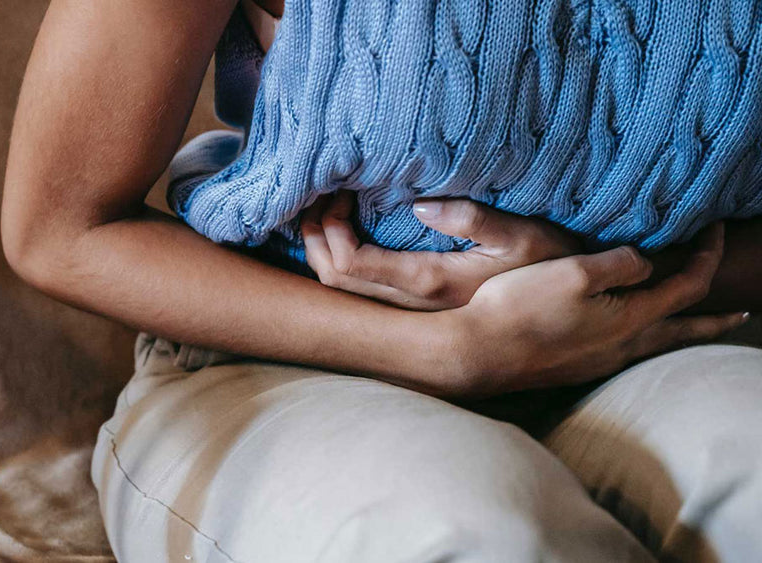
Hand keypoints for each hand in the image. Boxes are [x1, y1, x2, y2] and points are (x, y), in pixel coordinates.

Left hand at [301, 191, 580, 310]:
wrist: (567, 309)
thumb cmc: (551, 265)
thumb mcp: (525, 235)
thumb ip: (475, 220)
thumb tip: (420, 206)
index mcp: (429, 282)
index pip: (351, 264)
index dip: (330, 230)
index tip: (339, 191)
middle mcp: (412, 304)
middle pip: (334, 280)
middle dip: (315, 236)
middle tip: (319, 194)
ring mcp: (412, 309)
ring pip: (342, 289)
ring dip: (323, 248)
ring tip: (325, 208)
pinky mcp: (416, 305)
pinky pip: (360, 288)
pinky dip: (339, 258)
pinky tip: (345, 231)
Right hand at [451, 223, 748, 395]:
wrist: (477, 353)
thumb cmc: (521, 308)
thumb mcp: (574, 271)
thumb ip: (619, 263)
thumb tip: (644, 263)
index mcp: (630, 319)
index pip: (688, 285)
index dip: (707, 255)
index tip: (715, 229)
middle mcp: (622, 346)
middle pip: (683, 331)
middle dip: (714, 320)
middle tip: (741, 314)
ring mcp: (597, 361)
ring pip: (654, 344)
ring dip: (679, 331)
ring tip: (690, 325)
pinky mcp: (573, 367)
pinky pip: (625, 351)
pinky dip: (644, 338)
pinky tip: (627, 335)